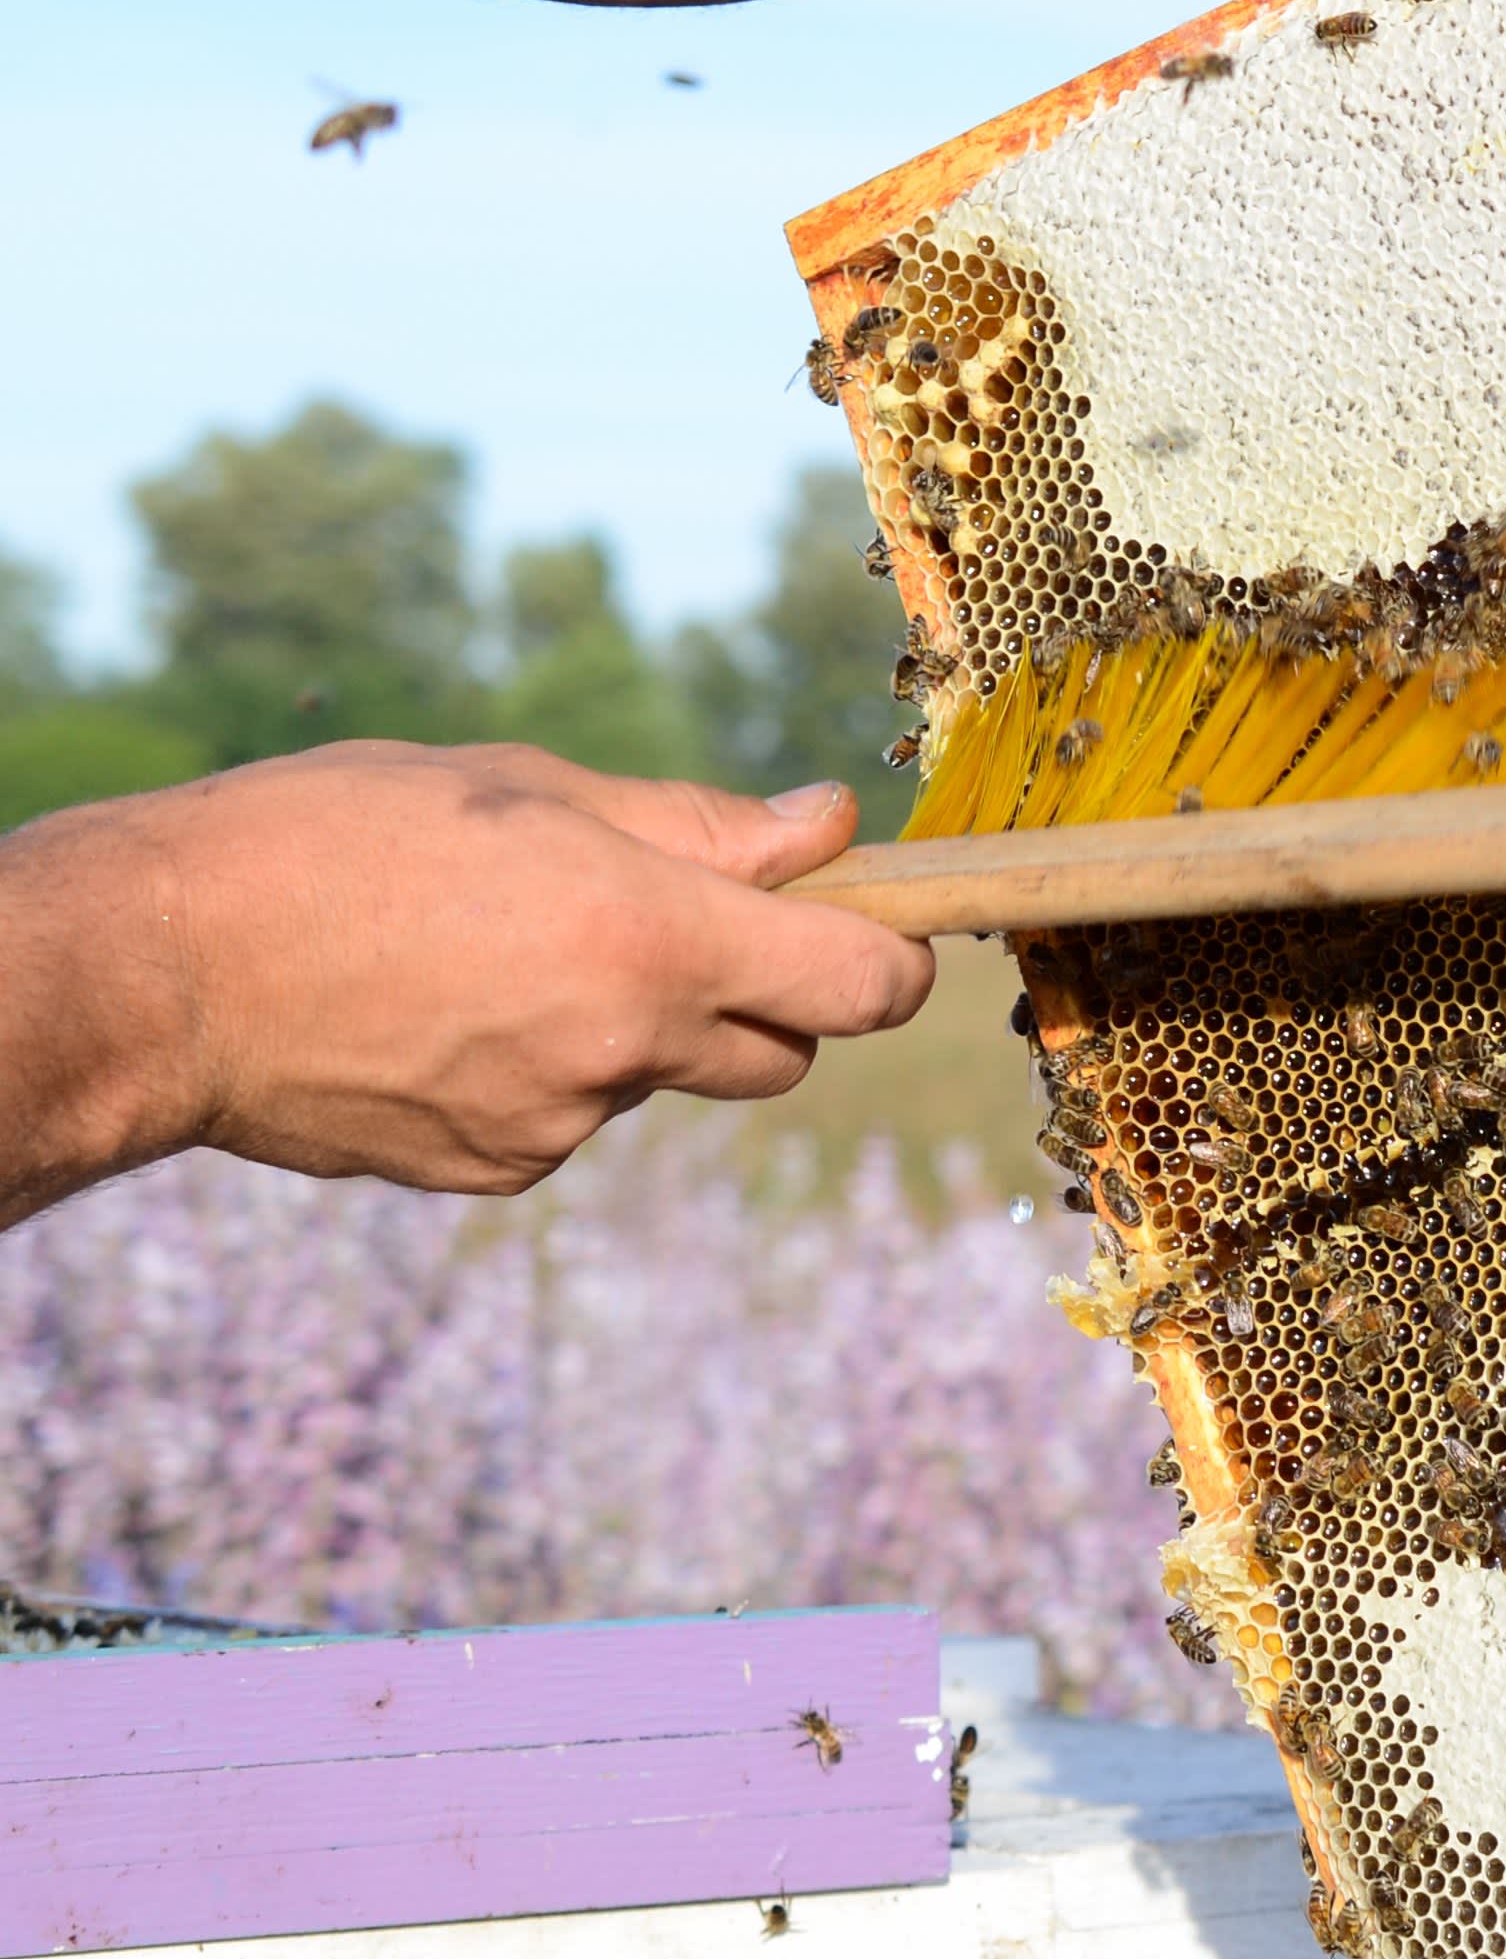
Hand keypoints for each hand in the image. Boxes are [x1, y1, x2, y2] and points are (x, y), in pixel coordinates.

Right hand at [0, 743, 936, 1217]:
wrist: (161, 970)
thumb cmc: (334, 838)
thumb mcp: (525, 789)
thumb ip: (694, 825)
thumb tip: (825, 828)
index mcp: (653, 938)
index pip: (863, 987)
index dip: (891, 960)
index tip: (873, 930)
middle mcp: (626, 1046)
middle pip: (784, 1049)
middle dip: (764, 995)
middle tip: (668, 924)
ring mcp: (562, 1122)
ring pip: (661, 1075)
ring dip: (631, 1024)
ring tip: (501, 954)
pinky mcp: (498, 1169)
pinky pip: (572, 1115)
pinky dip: (543, 1069)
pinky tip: (447, 1014)